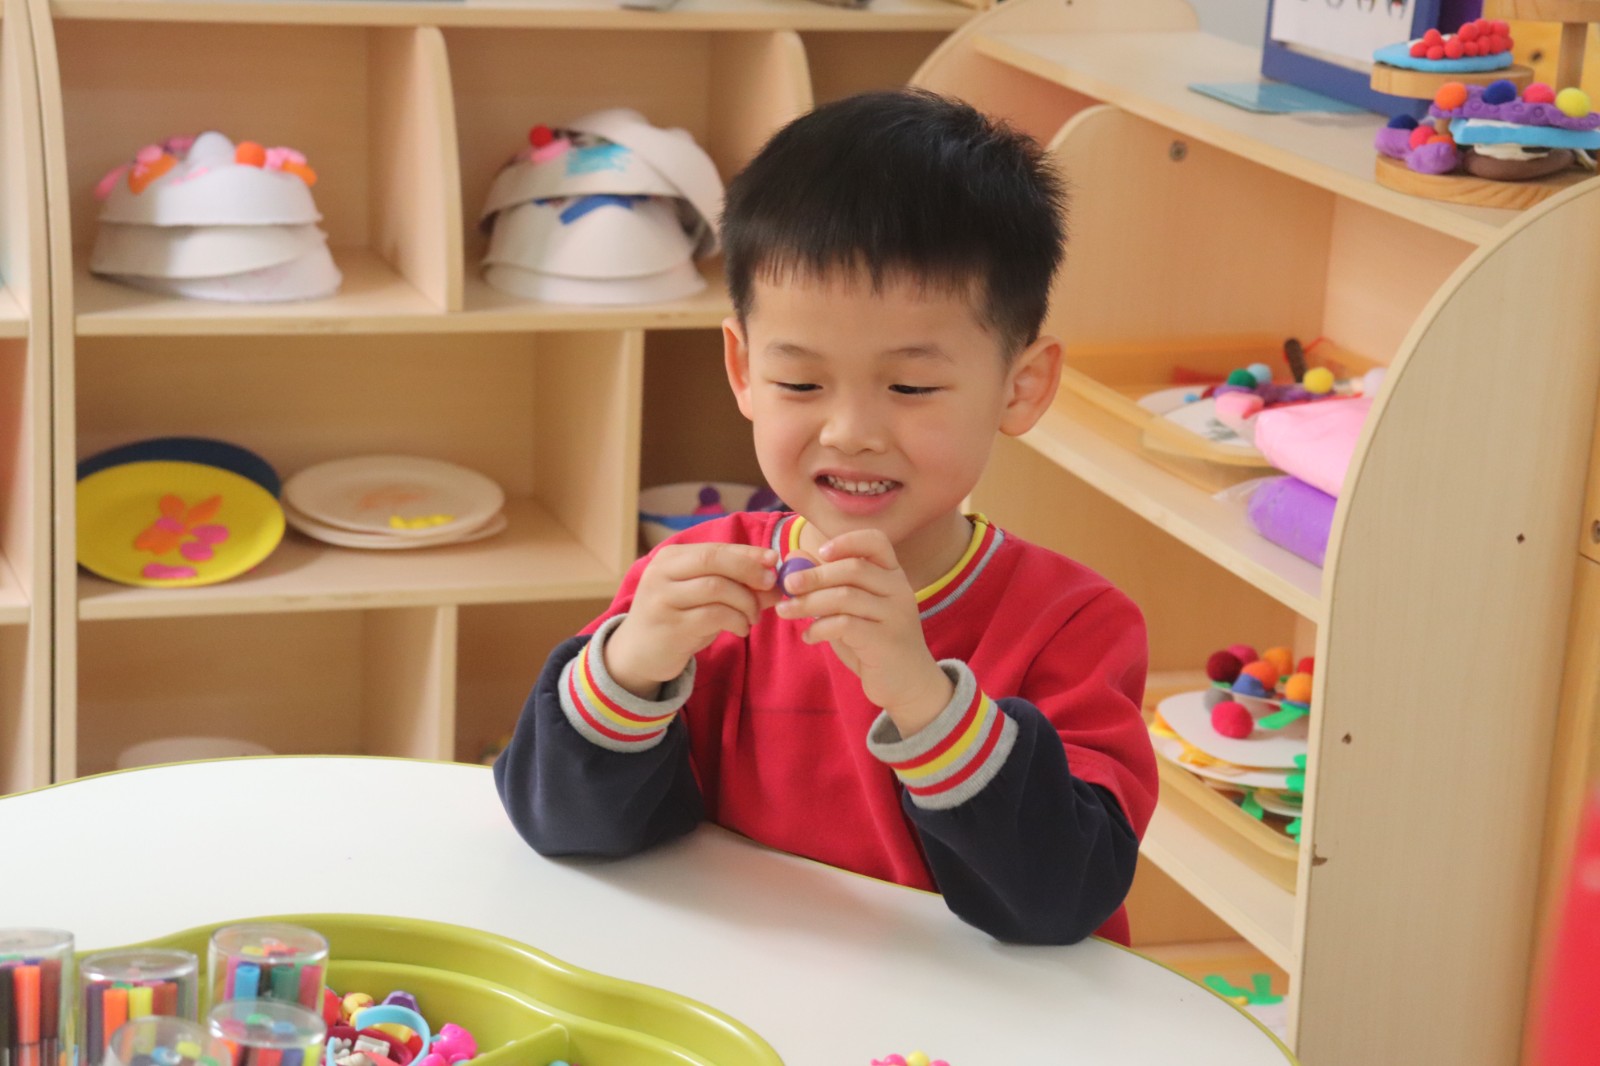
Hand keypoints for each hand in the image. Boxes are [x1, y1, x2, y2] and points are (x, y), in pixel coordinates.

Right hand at [605, 543, 780, 697]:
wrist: (638, 654)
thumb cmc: (677, 619)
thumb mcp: (703, 597)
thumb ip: (735, 585)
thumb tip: (776, 582)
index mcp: (670, 558)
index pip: (715, 547)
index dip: (747, 553)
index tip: (773, 560)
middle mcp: (661, 573)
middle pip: (713, 560)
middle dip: (749, 570)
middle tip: (771, 586)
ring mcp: (662, 599)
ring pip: (717, 588)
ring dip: (746, 601)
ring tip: (753, 617)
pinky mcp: (670, 627)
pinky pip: (714, 616)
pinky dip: (737, 620)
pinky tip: (741, 629)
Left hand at [775, 529, 952, 736]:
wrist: (909, 683)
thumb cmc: (876, 642)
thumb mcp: (853, 609)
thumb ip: (829, 584)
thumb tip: (794, 558)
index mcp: (893, 575)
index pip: (876, 541)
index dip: (846, 541)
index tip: (820, 552)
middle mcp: (898, 589)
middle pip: (853, 568)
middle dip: (814, 575)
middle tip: (787, 585)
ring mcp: (895, 615)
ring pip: (845, 597)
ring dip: (808, 603)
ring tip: (785, 611)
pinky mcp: (886, 641)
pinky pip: (845, 625)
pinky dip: (819, 628)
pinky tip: (808, 636)